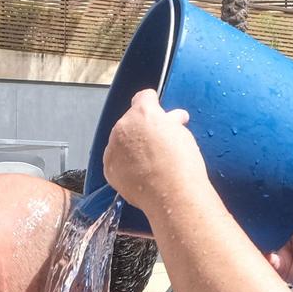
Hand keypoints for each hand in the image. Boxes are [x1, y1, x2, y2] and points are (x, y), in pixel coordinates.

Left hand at [98, 88, 209, 220]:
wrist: (172, 194)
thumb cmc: (182, 164)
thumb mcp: (183, 134)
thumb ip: (172, 123)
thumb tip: (174, 118)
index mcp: (143, 112)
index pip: (144, 97)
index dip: (153, 103)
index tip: (159, 111)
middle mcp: (123, 126)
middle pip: (131, 121)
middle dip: (143, 128)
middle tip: (158, 143)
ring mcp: (113, 148)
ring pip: (121, 141)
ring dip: (132, 146)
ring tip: (149, 162)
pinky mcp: (109, 168)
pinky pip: (116, 160)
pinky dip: (125, 164)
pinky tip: (140, 173)